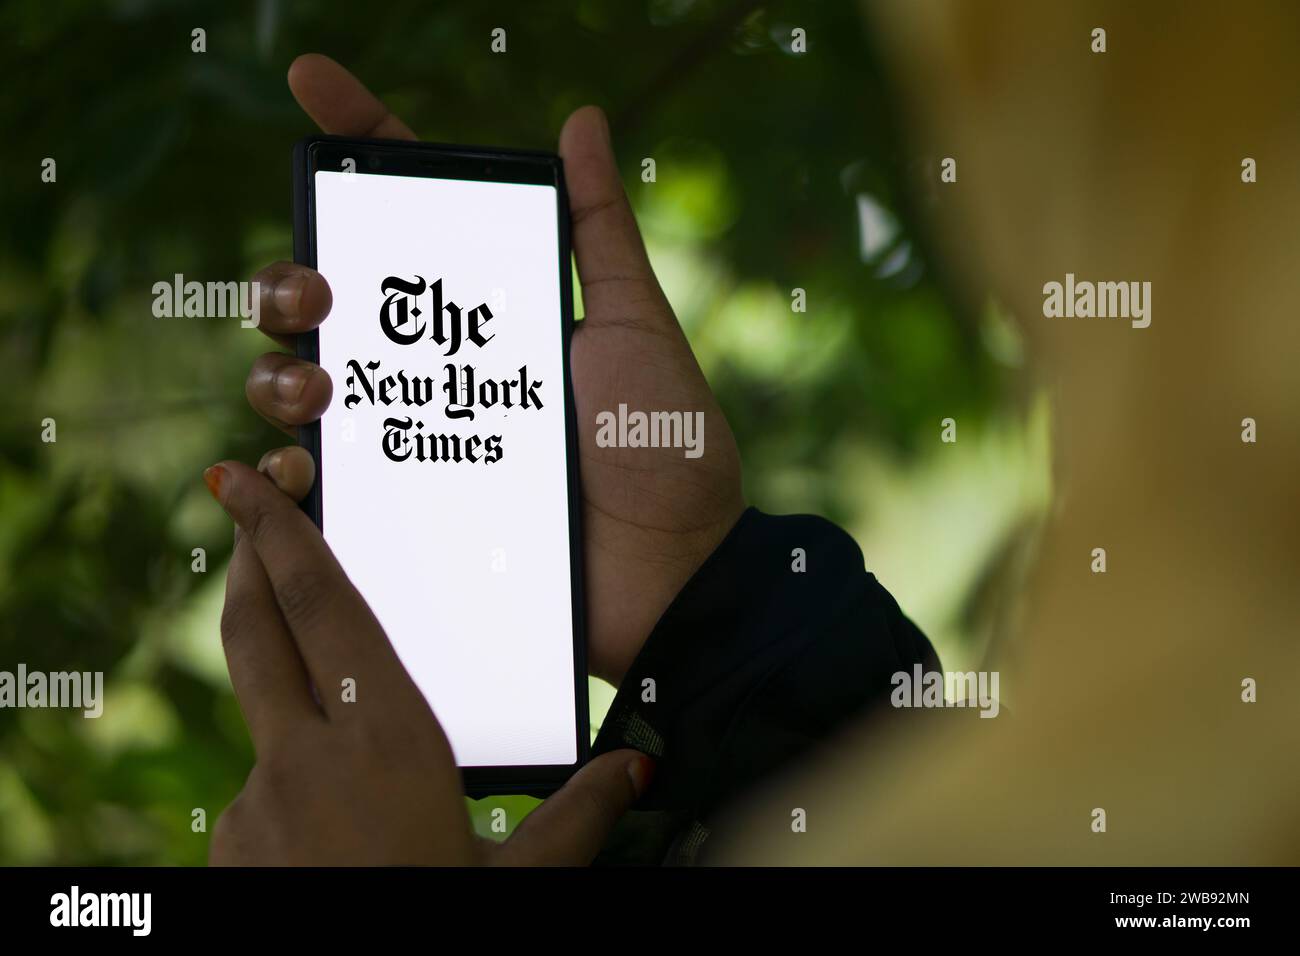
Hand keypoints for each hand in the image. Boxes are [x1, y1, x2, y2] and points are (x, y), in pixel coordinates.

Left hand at [206, 456, 652, 864]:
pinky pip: (258, 794)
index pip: (322, 606)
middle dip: (246, 558)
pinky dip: (290, 792)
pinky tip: (338, 839)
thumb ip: (580, 814)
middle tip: (240, 504)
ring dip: (292, 710)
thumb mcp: (525, 879)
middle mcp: (303, 758)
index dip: (281, 532)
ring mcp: (250, 806)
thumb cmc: (445, 926)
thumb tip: (643, 767)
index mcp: (386, 740)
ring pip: (264, 724)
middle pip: (255, 628)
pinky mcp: (225, 851)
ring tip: (358, 783)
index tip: (245, 477)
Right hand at [243, 54, 745, 684]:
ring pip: (301, 392)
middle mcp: (439, 376)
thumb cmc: (665, 447)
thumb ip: (599, 230)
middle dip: (291, 284)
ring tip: (315, 389)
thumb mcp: (634, 325)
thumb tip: (584, 119)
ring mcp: (416, 450)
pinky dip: (281, 475)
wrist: (676, 573)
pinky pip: (316, 494)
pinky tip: (290, 466)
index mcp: (488, 318)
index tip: (313, 80)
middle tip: (318, 295)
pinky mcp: (403, 524)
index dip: (361, 143)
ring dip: (278, 376)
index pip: (409, 220)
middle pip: (328, 309)